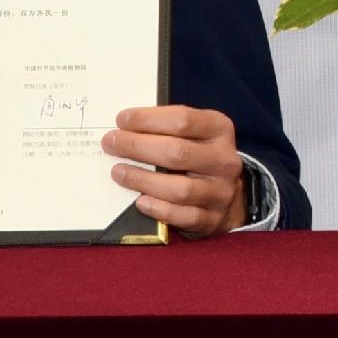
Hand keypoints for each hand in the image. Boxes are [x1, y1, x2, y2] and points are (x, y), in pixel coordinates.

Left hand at [103, 104, 249, 235]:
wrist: (226, 194)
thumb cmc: (198, 157)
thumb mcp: (193, 134)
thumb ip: (166, 129)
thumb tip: (125, 128)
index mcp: (220, 129)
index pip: (182, 120)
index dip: (148, 119)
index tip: (121, 119)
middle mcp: (224, 159)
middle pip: (177, 152)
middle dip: (137, 147)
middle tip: (111, 144)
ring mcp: (221, 191)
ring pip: (179, 188)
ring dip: (143, 180)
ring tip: (118, 172)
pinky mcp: (213, 218)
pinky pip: (183, 216)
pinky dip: (159, 210)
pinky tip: (140, 202)